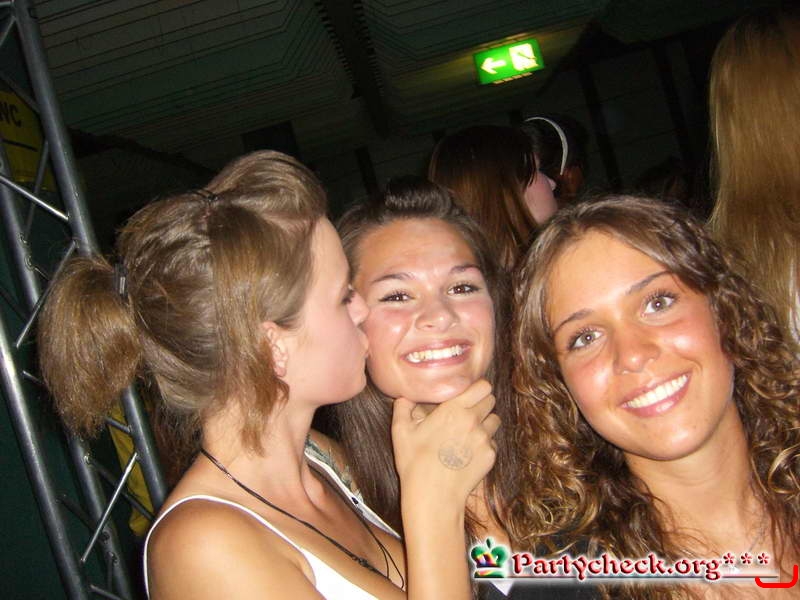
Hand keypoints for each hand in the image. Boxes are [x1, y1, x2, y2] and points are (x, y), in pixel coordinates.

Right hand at [391, 379, 499, 505]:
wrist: (433, 496)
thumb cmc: (414, 463)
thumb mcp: (400, 432)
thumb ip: (403, 407)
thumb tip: (404, 396)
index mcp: (454, 409)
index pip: (482, 386)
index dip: (477, 388)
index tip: (468, 393)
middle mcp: (473, 420)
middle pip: (491, 400)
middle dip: (481, 403)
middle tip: (467, 413)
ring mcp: (485, 439)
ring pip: (495, 421)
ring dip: (485, 423)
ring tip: (468, 434)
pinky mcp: (490, 456)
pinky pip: (493, 443)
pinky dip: (484, 445)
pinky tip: (468, 454)